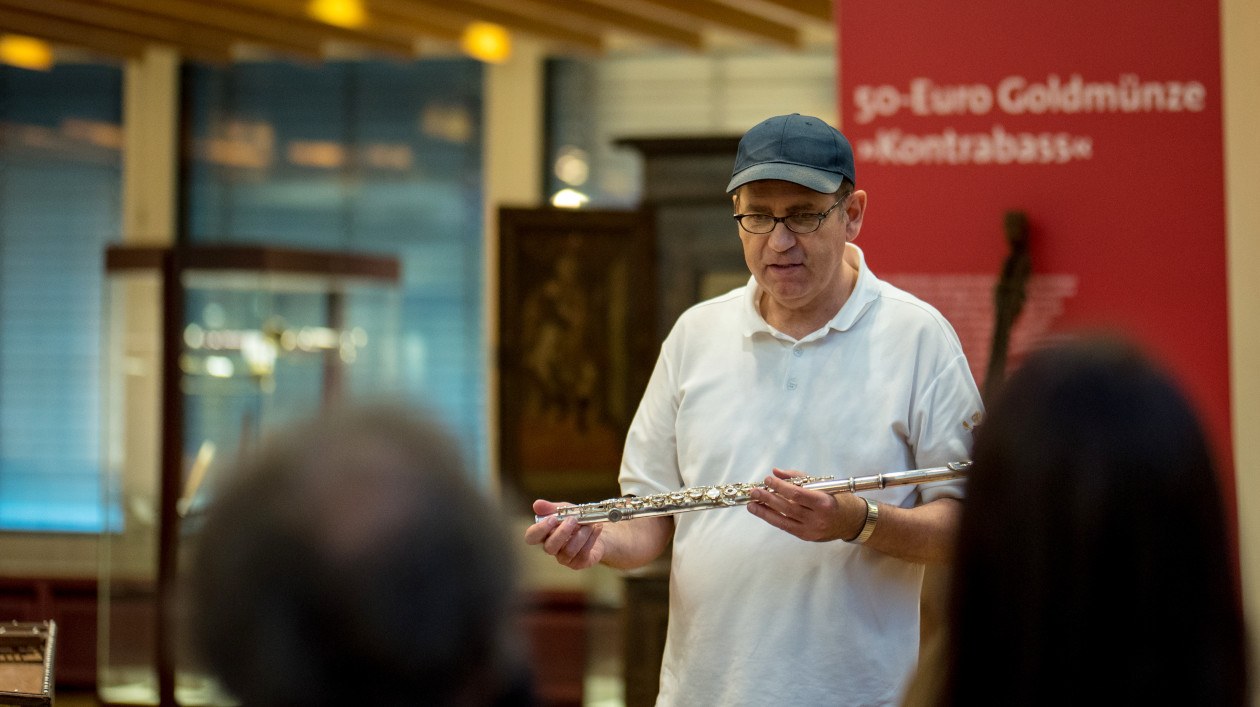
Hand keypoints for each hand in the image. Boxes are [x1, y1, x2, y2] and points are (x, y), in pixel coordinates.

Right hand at [524, 499, 605, 568]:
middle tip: (573, 519)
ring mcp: (565, 558)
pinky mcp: (579, 562)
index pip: (531, 537)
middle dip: (562, 532)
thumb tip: (537, 504)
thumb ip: (552, 508)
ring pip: (569, 550)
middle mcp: (553, 548)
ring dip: (581, 534)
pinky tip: (597, 527)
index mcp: (545, 534)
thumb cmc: (577, 521)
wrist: (596, 530)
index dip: (539, 529)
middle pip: (549, 547)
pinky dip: (592, 538)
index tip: (552, 518)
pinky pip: (583, 553)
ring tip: (590, 523)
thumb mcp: (565, 510)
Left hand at [746, 467, 866, 541]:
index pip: (797, 494)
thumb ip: (799, 478)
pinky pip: (786, 527)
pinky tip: (763, 512)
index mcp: (824, 503)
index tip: (768, 479)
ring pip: (783, 520)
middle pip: (787, 508)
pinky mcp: (807, 537)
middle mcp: (818, 519)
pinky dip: (774, 519)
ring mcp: (812, 530)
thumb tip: (776, 472)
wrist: (853, 521)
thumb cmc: (838, 499)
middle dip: (768, 499)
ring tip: (752, 505)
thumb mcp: (823, 485)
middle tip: (754, 492)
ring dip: (765, 512)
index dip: (780, 487)